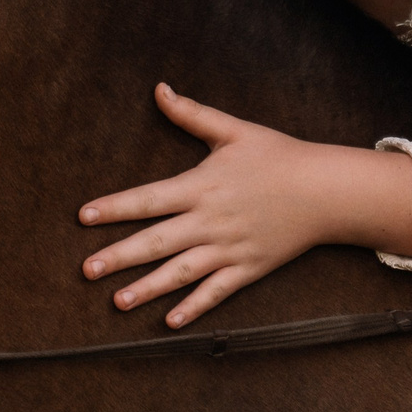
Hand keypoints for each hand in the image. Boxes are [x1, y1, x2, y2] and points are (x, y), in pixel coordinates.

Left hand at [78, 83, 356, 328]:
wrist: (326, 191)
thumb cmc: (279, 156)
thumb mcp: (234, 130)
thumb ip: (192, 114)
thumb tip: (159, 89)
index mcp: (201, 186)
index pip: (148, 199)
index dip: (115, 207)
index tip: (84, 216)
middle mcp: (211, 221)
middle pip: (156, 242)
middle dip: (119, 256)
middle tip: (86, 270)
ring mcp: (229, 248)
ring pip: (181, 272)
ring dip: (148, 289)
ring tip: (117, 302)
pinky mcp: (248, 269)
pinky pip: (217, 292)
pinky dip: (194, 307)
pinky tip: (171, 322)